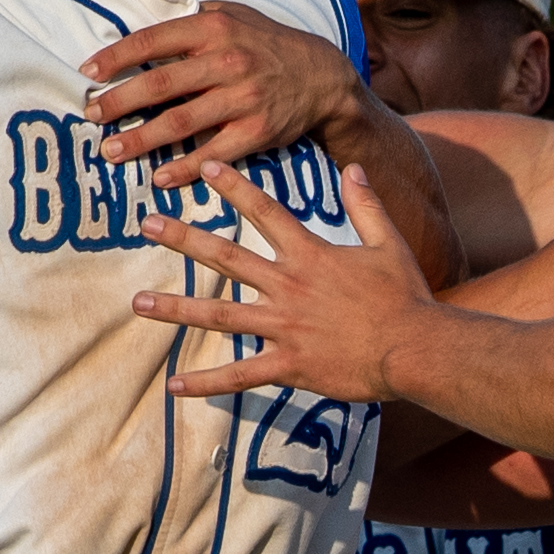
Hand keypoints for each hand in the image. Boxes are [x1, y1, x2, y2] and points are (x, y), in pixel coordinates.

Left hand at [80, 3, 365, 186]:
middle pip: (160, 85)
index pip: (153, 40)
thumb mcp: (234, 14)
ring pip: (181, 123)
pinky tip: (159, 177)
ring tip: (111, 152)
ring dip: (141, 140)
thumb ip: (192, 17)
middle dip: (119, 103)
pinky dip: (185, 168)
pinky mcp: (256, 131)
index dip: (116, 57)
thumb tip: (142, 23)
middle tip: (91, 116)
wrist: (322, 76)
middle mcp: (227, 61)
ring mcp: (242, 99)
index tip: (88, 72)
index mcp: (214, 28)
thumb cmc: (266, 43)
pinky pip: (213, 154)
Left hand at [135, 163, 437, 399]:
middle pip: (226, 258)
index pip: (265, 212)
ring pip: (219, 316)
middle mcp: (288, 287)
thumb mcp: (388, 243)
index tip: (205, 168)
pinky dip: (205, 383)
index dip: (234, 187)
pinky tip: (174, 385)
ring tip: (138, 303)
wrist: (415, 348)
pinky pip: (238, 376)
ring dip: (176, 308)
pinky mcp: (288, 364)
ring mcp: (284, 327)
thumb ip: (367, 206)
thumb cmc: (406, 297)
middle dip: (184, 238)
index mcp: (310, 255)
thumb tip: (353, 169)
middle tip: (147, 223)